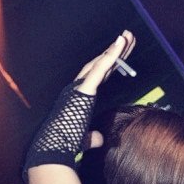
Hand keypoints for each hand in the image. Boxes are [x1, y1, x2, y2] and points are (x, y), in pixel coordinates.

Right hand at [23, 31, 135, 178]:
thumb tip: (99, 139)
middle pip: (101, 64)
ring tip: (128, 35)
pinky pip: (99, 69)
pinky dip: (111, 56)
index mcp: (79, 96)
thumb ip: (92, 137)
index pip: (98, 76)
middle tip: (129, 36)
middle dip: (116, 50)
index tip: (122, 52)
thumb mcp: (84, 139)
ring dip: (116, 48)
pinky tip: (120, 43)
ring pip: (101, 63)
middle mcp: (77, 87)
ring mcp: (79, 86)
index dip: (111, 62)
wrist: (53, 148)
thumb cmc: (64, 143)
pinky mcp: (83, 89)